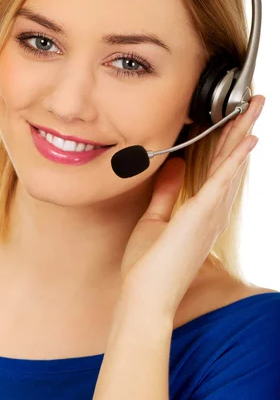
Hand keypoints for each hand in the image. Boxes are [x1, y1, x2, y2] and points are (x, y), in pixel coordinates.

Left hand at [119, 94, 265, 318]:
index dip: (229, 142)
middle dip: (242, 130)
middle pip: (231, 161)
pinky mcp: (201, 214)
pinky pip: (221, 180)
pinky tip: (247, 139)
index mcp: (202, 212)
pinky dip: (235, 158)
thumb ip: (166, 191)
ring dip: (243, 134)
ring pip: (231, 164)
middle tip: (256, 103)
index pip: (218, 169)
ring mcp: (210, 213)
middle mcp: (213, 211)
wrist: (143, 295)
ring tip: (256, 108)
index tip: (235, 119)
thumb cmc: (148, 265)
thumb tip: (173, 163)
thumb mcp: (154, 219)